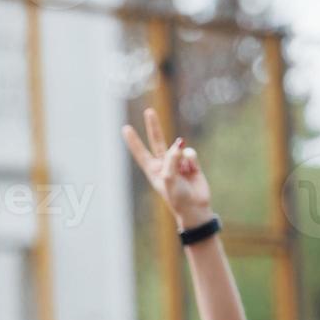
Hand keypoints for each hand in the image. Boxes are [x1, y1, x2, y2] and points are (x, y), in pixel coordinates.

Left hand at [122, 107, 212, 229]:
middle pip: (157, 141)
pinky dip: (191, 162)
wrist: (195, 207)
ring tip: (184, 174)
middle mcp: (164, 163)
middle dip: (153, 126)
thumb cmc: (177, 197)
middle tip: (149, 111)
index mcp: (153, 170)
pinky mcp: (191, 162)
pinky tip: (192, 172)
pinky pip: (190, 154)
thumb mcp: (169, 179)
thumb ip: (171, 159)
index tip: (125, 128)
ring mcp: (177, 162)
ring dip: (181, 160)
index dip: (133, 141)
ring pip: (178, 149)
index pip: (140, 153)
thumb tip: (179, 144)